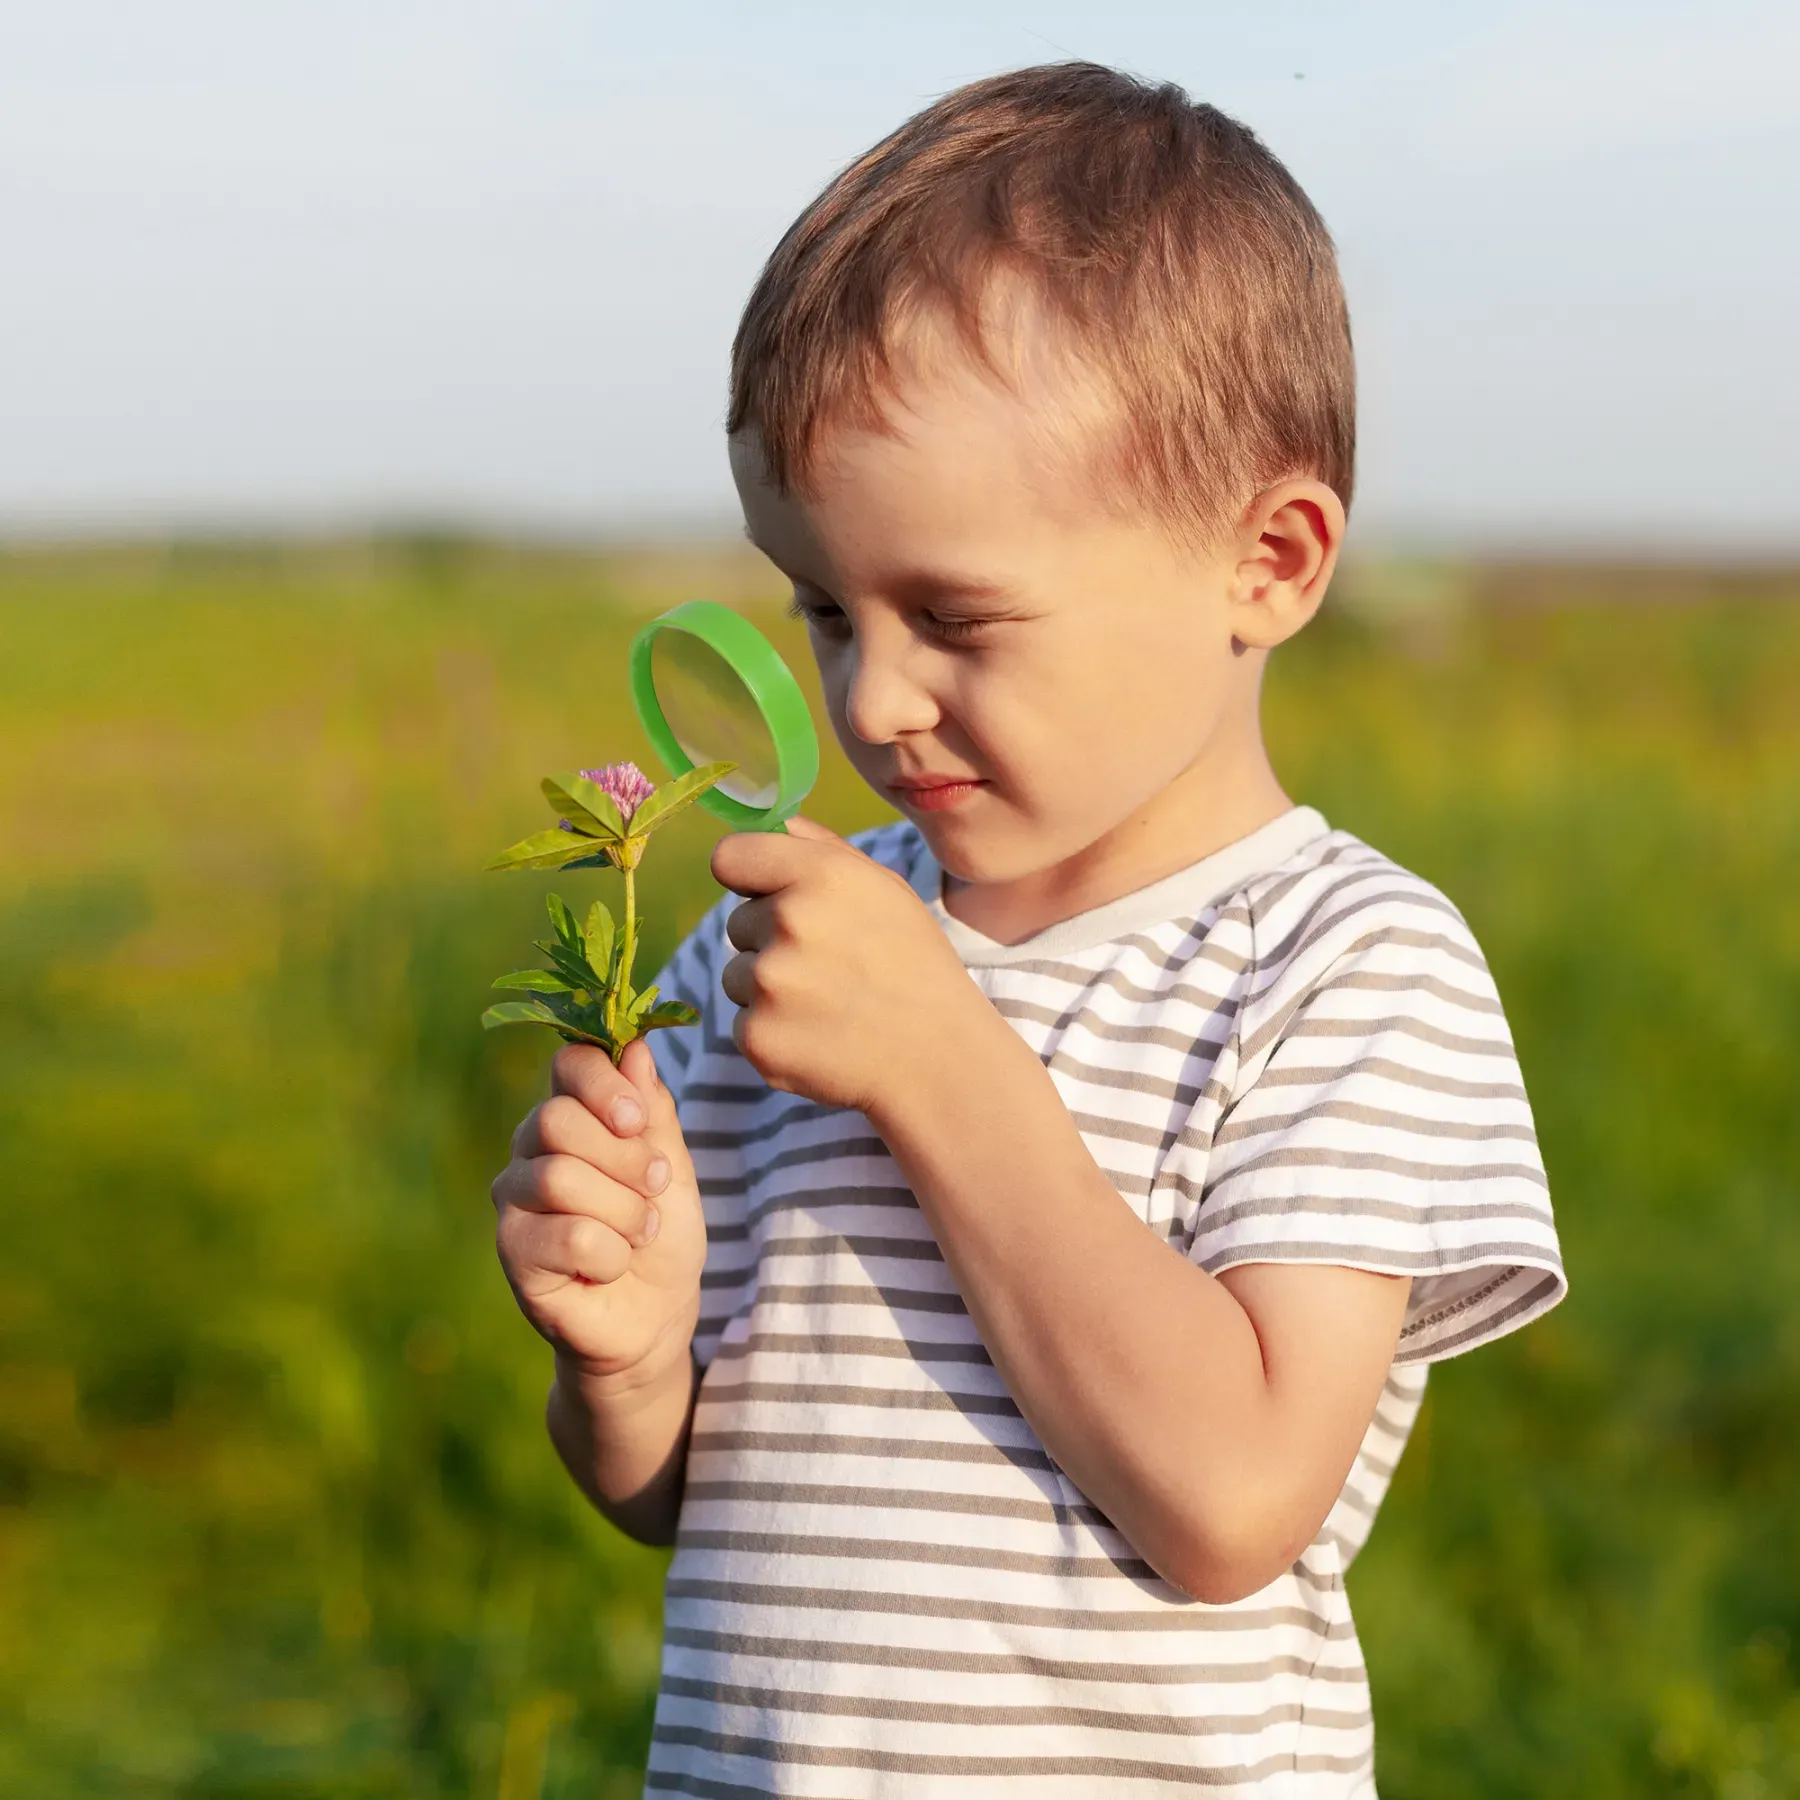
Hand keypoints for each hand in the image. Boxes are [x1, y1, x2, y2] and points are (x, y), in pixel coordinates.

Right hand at [490, 1038, 704, 1383]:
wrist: (655, 1315)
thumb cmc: (661, 1234)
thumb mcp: (672, 1166)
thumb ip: (652, 1112)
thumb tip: (635, 1049)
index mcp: (572, 1115)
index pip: (568, 1064)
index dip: (605, 1083)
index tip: (639, 1118)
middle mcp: (530, 1150)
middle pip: (557, 1119)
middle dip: (624, 1156)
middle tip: (654, 1186)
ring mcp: (514, 1201)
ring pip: (560, 1179)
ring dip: (624, 1210)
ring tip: (639, 1232)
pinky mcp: (513, 1253)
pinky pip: (567, 1237)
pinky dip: (611, 1254)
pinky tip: (611, 1266)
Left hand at [711, 817, 977, 1112]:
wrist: (937, 1056)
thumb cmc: (914, 965)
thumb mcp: (886, 890)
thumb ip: (824, 849)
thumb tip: (778, 824)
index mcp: (819, 874)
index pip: (729, 857)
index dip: (746, 876)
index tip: (764, 894)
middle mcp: (788, 921)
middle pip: (736, 922)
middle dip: (769, 940)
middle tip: (827, 966)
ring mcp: (768, 983)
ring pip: (736, 975)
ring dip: (767, 989)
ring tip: (826, 1003)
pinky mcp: (757, 1037)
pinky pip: (743, 1023)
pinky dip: (772, 1032)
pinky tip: (819, 1036)